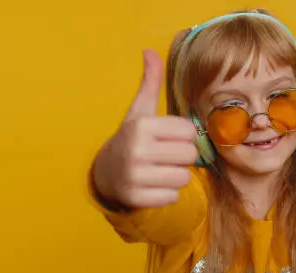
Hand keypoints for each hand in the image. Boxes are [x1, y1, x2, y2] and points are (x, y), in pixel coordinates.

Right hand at [92, 49, 197, 208]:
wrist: (105, 173)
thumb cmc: (132, 138)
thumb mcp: (139, 111)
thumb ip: (150, 83)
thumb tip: (149, 51)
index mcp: (141, 125)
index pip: (189, 132)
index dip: (183, 136)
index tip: (168, 138)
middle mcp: (136, 149)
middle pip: (190, 155)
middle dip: (182, 157)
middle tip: (164, 156)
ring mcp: (135, 176)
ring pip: (184, 178)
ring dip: (176, 176)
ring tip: (159, 171)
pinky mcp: (136, 198)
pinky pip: (173, 197)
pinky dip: (167, 194)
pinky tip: (153, 186)